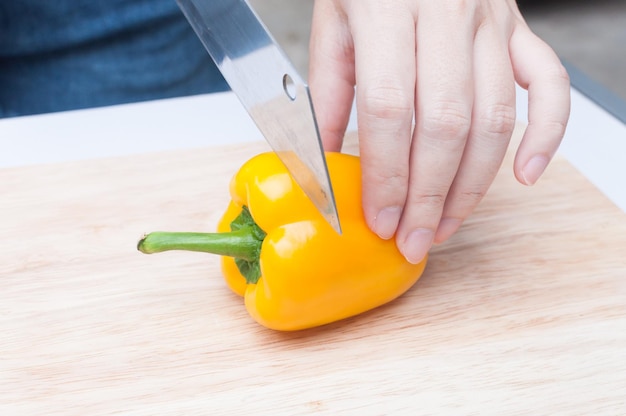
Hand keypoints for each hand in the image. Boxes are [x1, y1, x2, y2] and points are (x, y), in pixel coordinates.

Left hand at [309, 0, 569, 262]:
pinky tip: (526, 173)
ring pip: (495, 117)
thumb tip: (325, 162)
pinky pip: (549, 83)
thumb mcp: (332, 22)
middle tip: (413, 240)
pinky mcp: (518, 28)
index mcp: (387, 8)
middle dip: (429, 195)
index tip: (380, 220)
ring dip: (473, 184)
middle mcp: (447, 12)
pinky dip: (547, 133)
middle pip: (446, 123)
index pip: (390, 109)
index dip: (387, 174)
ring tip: (445, 225)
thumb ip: (329, 91)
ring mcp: (492, 20)